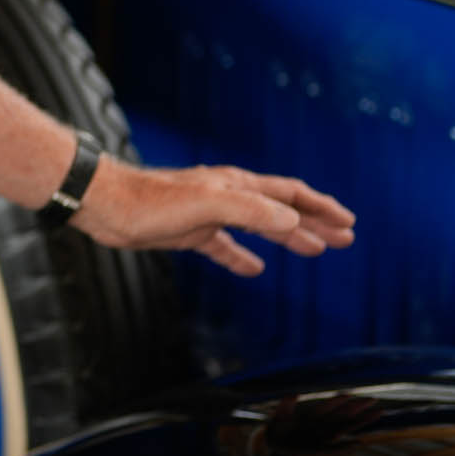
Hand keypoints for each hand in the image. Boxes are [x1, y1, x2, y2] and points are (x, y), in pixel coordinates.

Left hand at [68, 159, 355, 275]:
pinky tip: (255, 269)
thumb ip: (252, 211)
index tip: (347, 222)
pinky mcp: (190, 232)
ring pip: (259, 228)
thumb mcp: (209, 205)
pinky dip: (243, 257)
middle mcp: (229, 196)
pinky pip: (225, 246)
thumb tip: (292, 219)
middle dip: (314, 223)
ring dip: (288, 238)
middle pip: (281, 210)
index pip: (290, 195)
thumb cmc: (153, 200)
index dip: (320, 208)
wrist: (107, 204)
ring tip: (314, 251)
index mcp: (237, 186)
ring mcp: (210, 214)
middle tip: (344, 239)